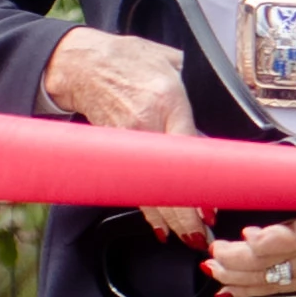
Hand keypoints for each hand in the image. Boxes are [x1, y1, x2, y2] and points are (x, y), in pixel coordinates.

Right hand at [42, 28, 210, 240]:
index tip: (210, 205)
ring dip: (169, 216)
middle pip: (168, 177)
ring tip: (185, 236)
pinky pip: (134, 184)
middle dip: (184, 212)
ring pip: (150, 187)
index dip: (198, 181)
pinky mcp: (115, 150)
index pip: (188, 150)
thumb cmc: (129, 60)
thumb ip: (190, 96)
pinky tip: (160, 224)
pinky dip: (148, 206)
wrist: (84, 64)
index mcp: (167, 99)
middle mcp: (146, 122)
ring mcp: (127, 139)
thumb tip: (206, 125)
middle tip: (201, 234)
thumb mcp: (170, 64)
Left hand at [208, 217, 295, 296]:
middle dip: (235, 261)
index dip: (264, 241)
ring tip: (214, 269)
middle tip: (215, 251)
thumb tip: (266, 184)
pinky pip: (272, 290)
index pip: (288, 240)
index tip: (246, 234)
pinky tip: (228, 290)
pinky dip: (247, 291)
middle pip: (268, 265)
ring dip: (234, 277)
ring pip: (266, 281)